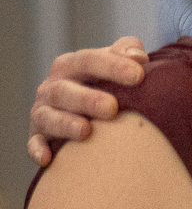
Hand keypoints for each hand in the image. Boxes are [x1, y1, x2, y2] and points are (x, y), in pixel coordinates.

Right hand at [28, 38, 146, 164]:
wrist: (92, 109)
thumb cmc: (111, 82)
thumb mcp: (118, 62)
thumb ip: (128, 51)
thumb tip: (137, 57)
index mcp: (72, 65)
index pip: (89, 61)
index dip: (112, 66)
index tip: (138, 75)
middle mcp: (54, 86)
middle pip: (65, 90)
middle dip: (87, 99)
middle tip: (112, 108)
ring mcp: (44, 111)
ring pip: (48, 116)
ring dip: (65, 124)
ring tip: (86, 131)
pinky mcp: (39, 136)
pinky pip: (35, 143)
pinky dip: (38, 149)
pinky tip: (48, 158)